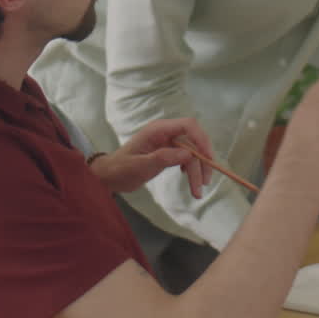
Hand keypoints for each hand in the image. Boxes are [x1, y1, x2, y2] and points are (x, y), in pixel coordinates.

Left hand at [91, 118, 212, 196]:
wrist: (110, 177)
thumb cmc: (121, 169)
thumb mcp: (140, 165)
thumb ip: (163, 158)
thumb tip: (188, 154)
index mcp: (158, 129)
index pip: (188, 126)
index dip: (201, 139)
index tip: (208, 158)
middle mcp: (166, 133)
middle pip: (193, 142)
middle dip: (201, 163)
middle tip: (203, 185)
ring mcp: (168, 142)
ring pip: (192, 153)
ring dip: (198, 171)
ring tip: (198, 191)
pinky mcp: (169, 152)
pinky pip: (187, 158)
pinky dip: (191, 169)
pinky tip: (189, 179)